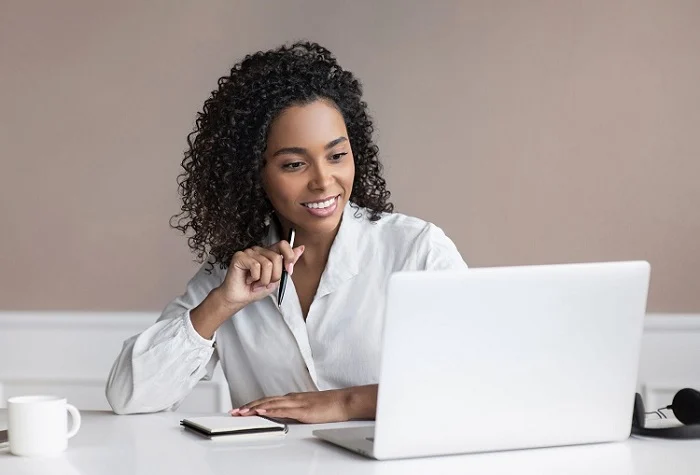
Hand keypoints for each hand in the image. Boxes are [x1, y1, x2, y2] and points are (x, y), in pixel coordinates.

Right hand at [218, 240, 303, 307]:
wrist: (239, 298)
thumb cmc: (255, 289)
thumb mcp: (277, 278)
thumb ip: (288, 263)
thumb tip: (301, 248)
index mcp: (269, 253)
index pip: (283, 244)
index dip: (289, 257)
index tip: (288, 271)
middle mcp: (259, 250)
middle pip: (277, 257)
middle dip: (274, 276)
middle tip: (265, 282)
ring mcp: (249, 252)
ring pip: (267, 264)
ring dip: (263, 280)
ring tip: (256, 282)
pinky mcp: (240, 256)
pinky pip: (255, 266)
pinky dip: (255, 278)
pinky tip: (248, 279)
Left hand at [230, 385, 377, 423]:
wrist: (344, 401)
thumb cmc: (330, 405)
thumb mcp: (308, 408)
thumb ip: (295, 411)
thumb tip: (286, 416)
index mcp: (293, 398)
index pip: (268, 400)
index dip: (253, 404)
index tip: (241, 409)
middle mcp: (292, 398)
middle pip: (265, 401)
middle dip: (248, 406)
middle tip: (234, 411)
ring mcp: (296, 403)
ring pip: (270, 404)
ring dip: (254, 408)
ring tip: (241, 412)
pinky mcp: (302, 410)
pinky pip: (283, 410)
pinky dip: (270, 410)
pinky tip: (261, 412)